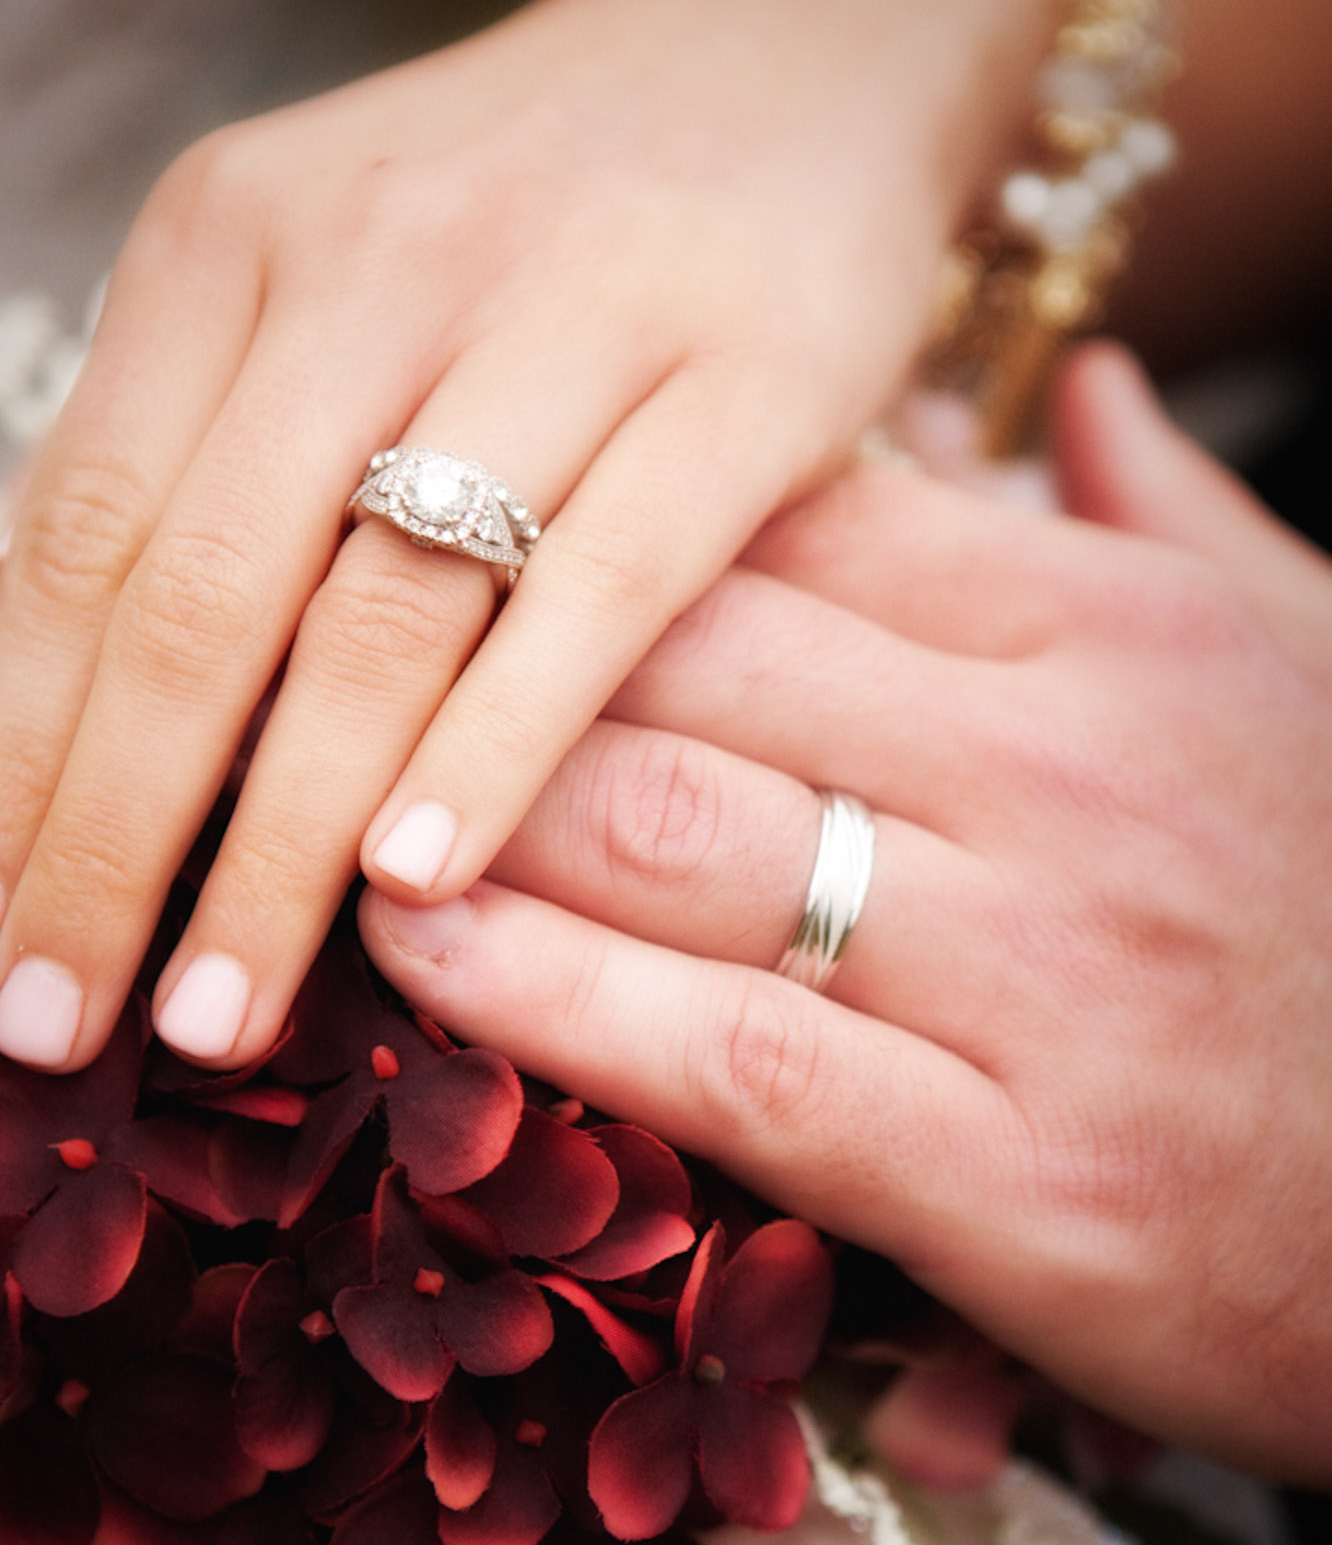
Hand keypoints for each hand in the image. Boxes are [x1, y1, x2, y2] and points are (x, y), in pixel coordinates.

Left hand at [0, 0, 1043, 1074]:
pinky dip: (494, 747)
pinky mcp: (743, 379)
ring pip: (379, 617)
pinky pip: (595, 595)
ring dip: (279, 843)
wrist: (795, 48)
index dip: (6, 751)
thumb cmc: (527, 208)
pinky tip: (417, 885)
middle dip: (110, 840)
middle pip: (198, 600)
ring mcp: (565, 312)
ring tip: (211, 1016)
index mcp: (229, 240)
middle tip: (57, 1025)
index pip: (76, 537)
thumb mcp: (316, 271)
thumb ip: (185, 444)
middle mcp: (370, 262)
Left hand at [360, 346, 1331, 1482]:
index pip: (792, 514)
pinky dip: (556, 1002)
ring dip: (470, 808)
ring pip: (684, 837)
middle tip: (316, 652)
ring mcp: (1038, 970)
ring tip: (313, 798)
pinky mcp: (1015, 1173)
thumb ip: (1175, 511)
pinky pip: (738, 1054)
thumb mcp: (1311, 663)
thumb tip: (1066, 372)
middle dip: (488, 649)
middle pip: (697, 656)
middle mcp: (1067, 772)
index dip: (589, 516)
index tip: (447, 525)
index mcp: (1114, 630)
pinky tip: (420, 957)